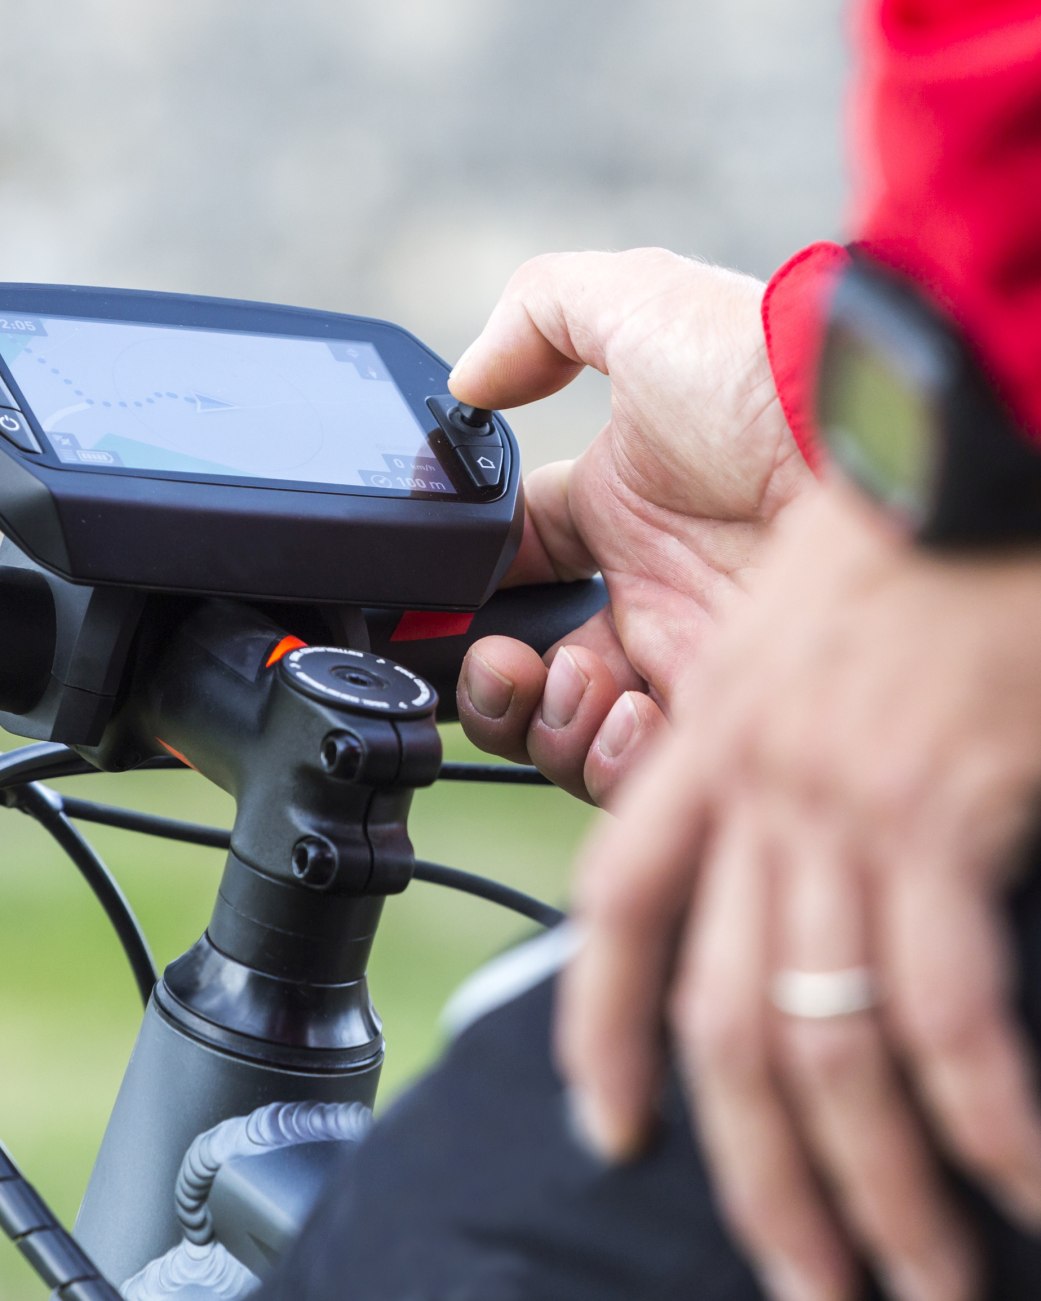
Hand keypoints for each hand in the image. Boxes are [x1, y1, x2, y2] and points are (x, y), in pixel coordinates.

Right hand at [450, 248, 812, 803]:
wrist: (868, 452)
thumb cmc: (763, 374)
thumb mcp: (640, 306)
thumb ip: (536, 318)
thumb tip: (466, 380)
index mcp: (615, 508)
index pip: (515, 567)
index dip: (464, 591)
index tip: (435, 601)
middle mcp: (645, 590)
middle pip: (534, 669)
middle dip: (494, 684)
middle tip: (506, 666)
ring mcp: (685, 655)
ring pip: (574, 731)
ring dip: (544, 724)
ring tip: (574, 683)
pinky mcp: (725, 717)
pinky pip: (645, 776)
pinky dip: (614, 762)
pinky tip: (631, 714)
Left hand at [558, 484, 1040, 1300]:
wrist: (973, 441)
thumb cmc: (910, 538)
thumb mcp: (804, 640)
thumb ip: (786, 755)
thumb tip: (820, 878)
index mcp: (714, 734)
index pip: (616, 905)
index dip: (595, 1025)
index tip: (607, 1123)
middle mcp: (759, 781)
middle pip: (716, 1016)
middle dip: (754, 1170)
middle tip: (802, 1275)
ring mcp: (844, 800)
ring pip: (820, 1040)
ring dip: (867, 1186)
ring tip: (910, 1281)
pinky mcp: (939, 805)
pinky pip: (946, 1009)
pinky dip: (983, 1117)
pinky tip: (1016, 1185)